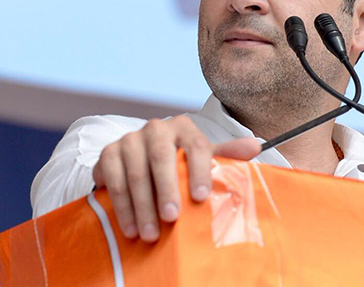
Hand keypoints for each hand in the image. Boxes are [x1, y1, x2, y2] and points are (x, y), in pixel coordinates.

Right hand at [92, 115, 259, 241]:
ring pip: (136, 171)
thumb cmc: (180, 164)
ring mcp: (130, 139)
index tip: (201, 197)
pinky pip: (113, 179)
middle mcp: (156, 128)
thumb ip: (227, 155)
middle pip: (162, 157)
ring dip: (142, 206)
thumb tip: (255, 145)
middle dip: (166, 190)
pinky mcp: (108, 152)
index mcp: (184, 127)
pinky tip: (130, 228)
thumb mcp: (204, 160)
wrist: (141, 162)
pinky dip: (122, 206)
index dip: (200, 171)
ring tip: (150, 235)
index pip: (196, 145)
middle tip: (171, 218)